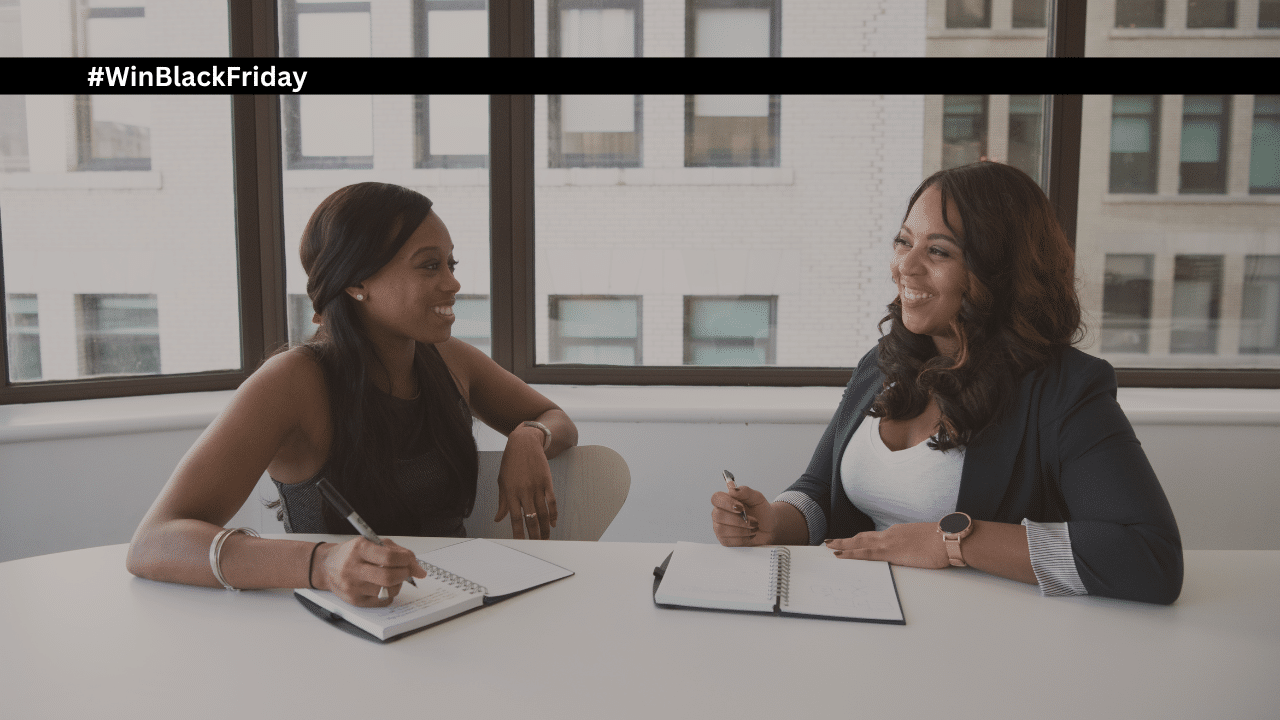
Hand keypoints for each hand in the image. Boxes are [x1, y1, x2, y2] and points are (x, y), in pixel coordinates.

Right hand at [314, 537, 425, 607]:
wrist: (327, 566)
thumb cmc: (352, 553)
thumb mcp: (373, 543)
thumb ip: (398, 552)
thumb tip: (420, 570)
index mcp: (359, 549)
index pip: (388, 558)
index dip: (405, 560)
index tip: (409, 561)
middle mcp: (353, 569)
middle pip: (388, 577)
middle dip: (404, 574)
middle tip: (405, 571)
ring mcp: (352, 587)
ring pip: (387, 591)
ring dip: (398, 584)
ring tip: (394, 577)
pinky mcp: (354, 600)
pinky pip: (382, 601)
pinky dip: (390, 594)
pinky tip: (384, 586)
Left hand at [494, 426, 557, 539]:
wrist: (524, 442)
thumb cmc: (510, 462)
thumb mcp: (502, 481)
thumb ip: (502, 501)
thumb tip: (498, 518)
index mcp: (510, 492)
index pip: (515, 518)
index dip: (518, 532)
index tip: (521, 543)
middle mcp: (524, 491)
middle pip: (530, 518)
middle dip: (534, 534)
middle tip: (537, 545)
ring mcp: (537, 486)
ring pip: (542, 512)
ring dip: (545, 528)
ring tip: (546, 538)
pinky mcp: (547, 482)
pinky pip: (552, 501)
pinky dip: (553, 514)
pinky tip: (553, 523)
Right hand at [710, 485, 774, 546]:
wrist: (769, 527)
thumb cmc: (761, 511)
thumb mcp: (757, 498)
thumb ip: (745, 491)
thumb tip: (732, 489)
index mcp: (725, 500)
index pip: (716, 498)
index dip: (727, 503)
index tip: (741, 508)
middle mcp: (720, 513)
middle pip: (718, 515)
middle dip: (738, 520)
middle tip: (753, 520)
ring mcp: (720, 528)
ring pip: (722, 529)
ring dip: (742, 530)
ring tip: (754, 527)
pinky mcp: (725, 540)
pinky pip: (728, 541)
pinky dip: (742, 539)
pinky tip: (749, 535)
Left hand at [824, 523, 948, 568]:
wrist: (949, 538)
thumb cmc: (943, 541)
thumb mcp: (926, 542)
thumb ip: (915, 545)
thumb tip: (914, 552)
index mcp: (898, 532)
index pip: (874, 537)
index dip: (860, 539)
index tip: (851, 541)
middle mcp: (890, 534)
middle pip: (862, 537)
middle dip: (845, 540)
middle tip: (830, 541)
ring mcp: (889, 542)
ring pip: (859, 543)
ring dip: (842, 545)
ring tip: (829, 547)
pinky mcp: (891, 552)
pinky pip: (865, 553)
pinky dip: (850, 554)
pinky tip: (840, 555)